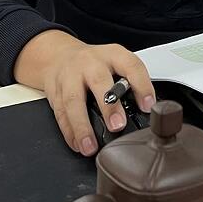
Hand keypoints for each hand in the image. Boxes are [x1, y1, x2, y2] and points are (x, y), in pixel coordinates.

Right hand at [20, 33, 154, 155]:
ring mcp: (70, 76)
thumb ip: (129, 82)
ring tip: (90, 146)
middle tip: (117, 126)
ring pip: (73, 100)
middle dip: (109, 106)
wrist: (60, 55)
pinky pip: (60, 113)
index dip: (142, 85)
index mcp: (113, 55)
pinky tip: (78, 144)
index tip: (148, 106)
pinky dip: (69, 132)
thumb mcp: (116, 62)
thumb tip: (144, 111)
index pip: (131, 66)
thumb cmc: (94, 63)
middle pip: (100, 81)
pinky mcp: (54, 91)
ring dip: (82, 126)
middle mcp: (91, 63)